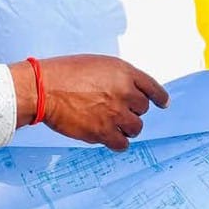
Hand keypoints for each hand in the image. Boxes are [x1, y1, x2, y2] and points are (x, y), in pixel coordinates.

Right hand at [13, 55, 168, 150]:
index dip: (159, 96)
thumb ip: (115, 76)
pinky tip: (112, 139)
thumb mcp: (96, 64)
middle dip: (134, 111)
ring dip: (127, 127)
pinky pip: (122, 143)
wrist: (45, 89)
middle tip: (120, 111)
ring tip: (114, 125)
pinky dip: (119, 142)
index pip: (151, 86)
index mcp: (123, 71)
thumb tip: (124, 91)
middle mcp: (123, 92)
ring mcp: (115, 113)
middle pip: (143, 109)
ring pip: (136, 128)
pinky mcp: (103, 132)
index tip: (163, 103)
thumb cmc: (64, 73)